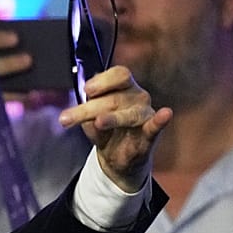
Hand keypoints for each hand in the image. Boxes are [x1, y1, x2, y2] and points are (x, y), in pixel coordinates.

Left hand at [57, 64, 171, 191]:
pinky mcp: (150, 134)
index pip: (119, 74)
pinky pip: (155, 126)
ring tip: (99, 122)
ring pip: (128, 113)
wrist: (116, 158)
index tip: (87, 90)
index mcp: (123, 88)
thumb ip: (87, 114)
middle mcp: (136, 97)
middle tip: (67, 119)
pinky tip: (165, 114)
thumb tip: (85, 112)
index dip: (103, 80)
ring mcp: (145, 114)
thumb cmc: (105, 132)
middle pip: (115, 97)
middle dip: (89, 109)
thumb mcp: (89, 121)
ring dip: (112, 118)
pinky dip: (160, 121)